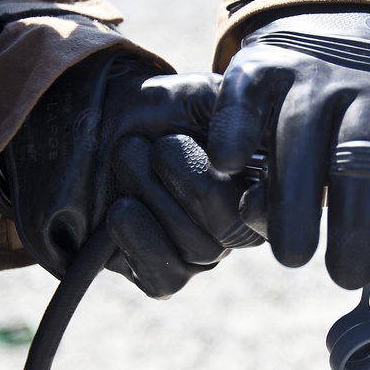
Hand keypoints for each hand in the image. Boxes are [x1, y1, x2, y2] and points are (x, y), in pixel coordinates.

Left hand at [0, 52, 262, 297]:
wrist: (89, 124)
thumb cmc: (151, 107)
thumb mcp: (196, 94)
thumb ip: (236, 111)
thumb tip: (255, 140)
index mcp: (258, 181)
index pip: (280, 205)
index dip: (262, 198)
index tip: (235, 175)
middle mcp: (237, 221)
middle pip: (234, 227)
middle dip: (193, 183)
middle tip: (159, 145)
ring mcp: (199, 251)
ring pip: (198, 249)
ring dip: (155, 197)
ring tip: (126, 155)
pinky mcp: (160, 273)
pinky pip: (165, 276)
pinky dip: (141, 240)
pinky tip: (121, 210)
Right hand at [207, 5, 369, 289]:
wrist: (339, 12)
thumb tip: (338, 252)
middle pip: (365, 160)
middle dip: (358, 224)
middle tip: (348, 275)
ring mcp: (316, 76)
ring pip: (304, 137)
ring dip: (297, 200)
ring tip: (294, 255)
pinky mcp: (265, 65)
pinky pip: (248, 98)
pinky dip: (236, 130)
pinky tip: (229, 166)